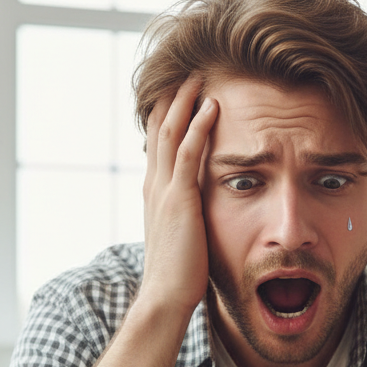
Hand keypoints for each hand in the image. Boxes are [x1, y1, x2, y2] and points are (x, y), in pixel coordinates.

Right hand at [140, 76, 217, 315]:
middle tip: (188, 70)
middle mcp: (154, 186)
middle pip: (159, 128)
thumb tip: (200, 212)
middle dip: (172, 97)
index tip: (179, 92)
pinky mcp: (179, 200)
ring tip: (199, 76)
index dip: (166, 114)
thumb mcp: (180, 236)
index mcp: (154, 194)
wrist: (165, 296)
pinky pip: (188, 153)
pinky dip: (199, 127)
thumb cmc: (177, 274)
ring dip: (184, 101)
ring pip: (171, 132)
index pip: (157, 143)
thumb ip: (186, 216)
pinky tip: (212, 107)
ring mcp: (164, 191)